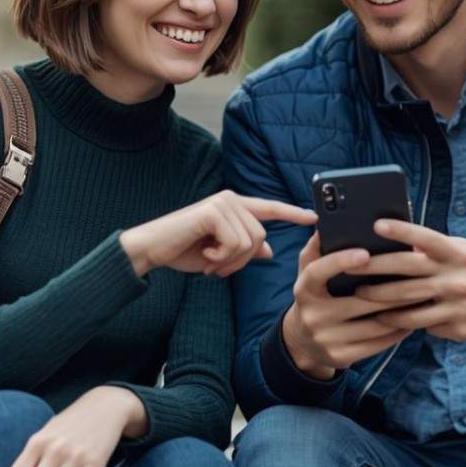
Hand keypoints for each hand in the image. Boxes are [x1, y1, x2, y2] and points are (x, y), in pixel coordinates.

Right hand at [119, 190, 315, 277]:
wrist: (152, 250)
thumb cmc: (184, 250)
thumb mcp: (220, 254)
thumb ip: (244, 250)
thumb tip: (269, 251)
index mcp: (235, 207)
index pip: (270, 208)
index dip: (292, 212)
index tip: (314, 216)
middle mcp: (231, 200)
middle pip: (260, 237)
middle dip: (241, 261)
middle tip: (217, 267)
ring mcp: (222, 203)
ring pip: (249, 242)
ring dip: (230, 261)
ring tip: (210, 260)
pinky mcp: (213, 212)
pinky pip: (235, 243)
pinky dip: (221, 257)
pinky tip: (204, 254)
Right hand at [280, 231, 413, 378]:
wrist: (302, 343)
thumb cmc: (315, 297)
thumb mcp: (308, 274)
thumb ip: (316, 249)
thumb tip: (325, 224)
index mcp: (304, 290)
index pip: (318, 272)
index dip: (340, 262)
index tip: (365, 253)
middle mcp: (312, 315)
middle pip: (359, 301)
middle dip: (392, 289)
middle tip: (418, 276)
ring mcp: (327, 339)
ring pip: (374, 325)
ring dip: (401, 311)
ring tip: (421, 298)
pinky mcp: (341, 357)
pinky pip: (377, 344)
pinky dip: (397, 332)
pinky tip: (411, 320)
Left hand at [352, 219, 465, 340]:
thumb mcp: (462, 250)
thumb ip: (432, 251)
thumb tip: (394, 247)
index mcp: (456, 253)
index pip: (425, 239)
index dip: (401, 231)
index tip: (376, 225)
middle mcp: (456, 278)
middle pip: (407, 275)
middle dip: (374, 274)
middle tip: (349, 272)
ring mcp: (457, 305)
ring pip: (409, 308)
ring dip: (381, 305)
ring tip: (361, 300)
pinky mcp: (458, 327)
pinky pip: (424, 326)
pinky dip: (404, 322)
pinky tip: (387, 320)